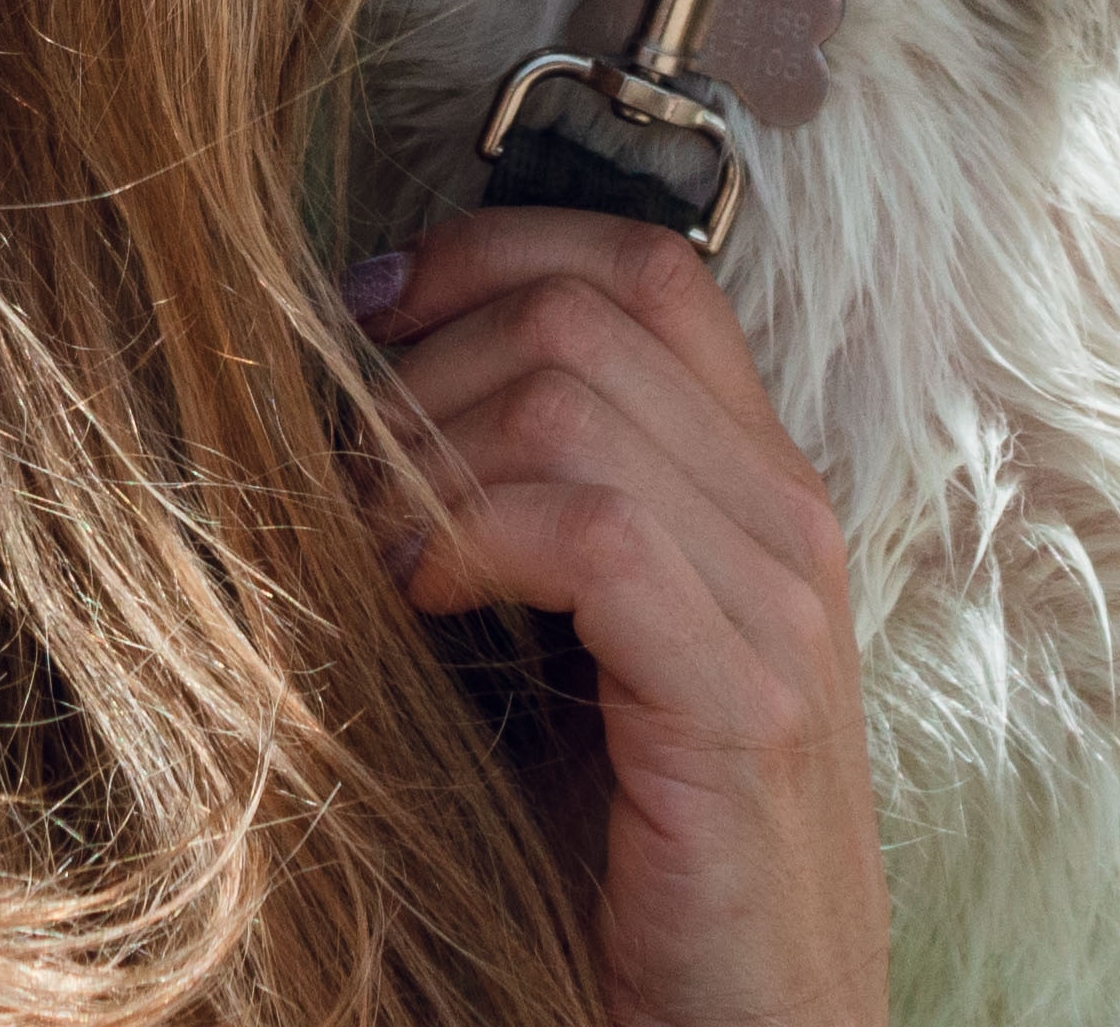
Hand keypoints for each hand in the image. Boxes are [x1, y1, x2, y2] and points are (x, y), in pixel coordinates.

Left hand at [349, 209, 888, 1026]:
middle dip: (418, 368)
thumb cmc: (621, 862)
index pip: (638, 264)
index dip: (484, 256)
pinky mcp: (748, 705)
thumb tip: (336, 393)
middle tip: (333, 477)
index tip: (362, 323)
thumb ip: (510, 519)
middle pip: (584, 308)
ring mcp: (780, 605)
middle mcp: (785, 517)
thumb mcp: (561, 654)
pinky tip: (416, 604)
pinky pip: (592, 531)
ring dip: (419, 455)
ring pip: (572, 397)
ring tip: (361, 555)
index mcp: (751, 486)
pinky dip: (470, 538)